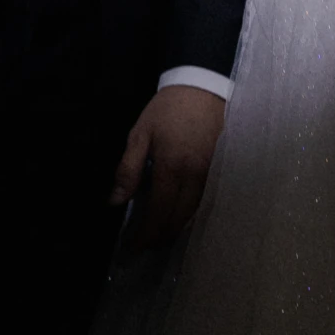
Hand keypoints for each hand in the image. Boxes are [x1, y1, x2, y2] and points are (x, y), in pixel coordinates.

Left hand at [110, 83, 225, 249]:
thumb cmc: (167, 110)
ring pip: (194, 213)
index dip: (146, 234)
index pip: (159, 212)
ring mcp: (211, 175)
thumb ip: (127, 170)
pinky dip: (189, 215)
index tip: (132, 247)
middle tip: (144, 246)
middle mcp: (195, 176)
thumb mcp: (139, 135)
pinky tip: (177, 217)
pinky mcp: (219, 171)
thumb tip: (115, 201)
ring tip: (158, 236)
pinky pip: (204, 201)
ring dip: (176, 229)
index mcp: (172, 167)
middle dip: (161, 237)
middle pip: (179, 219)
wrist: (203, 86)